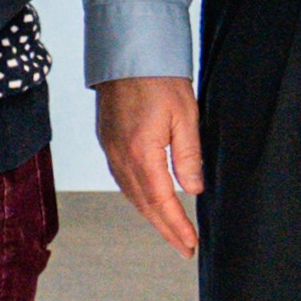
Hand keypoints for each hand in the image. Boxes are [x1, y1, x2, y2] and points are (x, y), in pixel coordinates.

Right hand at [98, 74, 203, 258]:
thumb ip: (189, 156)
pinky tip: (148, 200)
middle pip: (143, 204)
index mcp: (142, 153)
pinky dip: (138, 197)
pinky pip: (122, 180)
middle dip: (165, 229)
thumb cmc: (158, 79)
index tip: (191, 244)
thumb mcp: (186, 117)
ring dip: (151, 215)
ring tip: (170, 230)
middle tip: (184, 247)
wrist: (127, 53)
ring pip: (130, 194)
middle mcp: (121, 156)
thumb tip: (193, 188)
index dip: (177, 226)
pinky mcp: (108, 141)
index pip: (162, 201)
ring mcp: (110, 149)